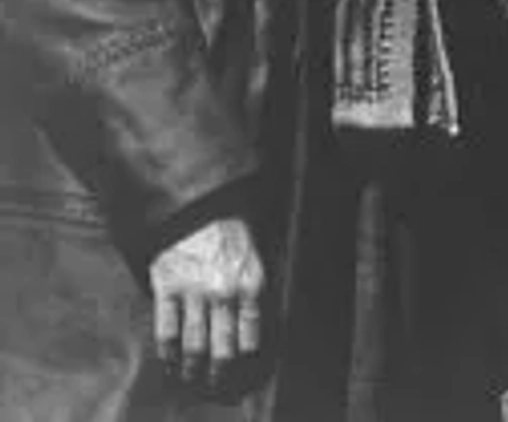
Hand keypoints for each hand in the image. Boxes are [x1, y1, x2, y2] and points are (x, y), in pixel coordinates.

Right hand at [149, 216, 264, 388]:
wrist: (197, 208)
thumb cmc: (229, 234)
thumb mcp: (254, 261)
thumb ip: (252, 294)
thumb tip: (248, 332)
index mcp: (251, 285)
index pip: (250, 337)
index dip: (244, 361)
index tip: (240, 373)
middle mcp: (225, 293)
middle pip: (222, 349)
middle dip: (219, 374)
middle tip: (216, 386)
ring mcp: (194, 293)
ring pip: (193, 346)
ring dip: (192, 369)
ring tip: (191, 378)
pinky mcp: (167, 289)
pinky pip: (166, 332)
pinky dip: (167, 353)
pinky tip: (169, 362)